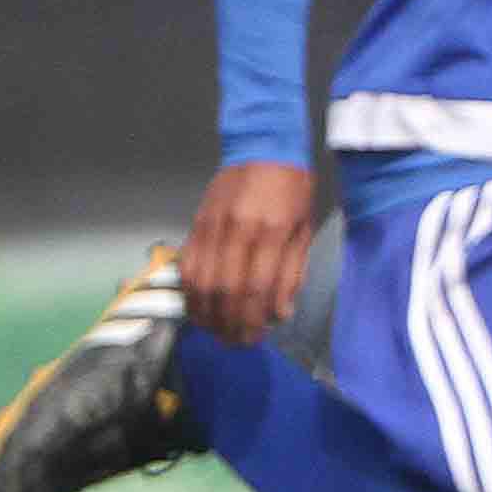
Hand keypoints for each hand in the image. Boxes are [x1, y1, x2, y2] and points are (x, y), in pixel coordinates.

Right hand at [181, 160, 316, 343]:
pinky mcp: (196, 223)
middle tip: (234, 342)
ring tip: (215, 331)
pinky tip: (198, 307)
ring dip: (205, 313)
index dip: (252, 320)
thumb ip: (291, 273)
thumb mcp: (304, 230)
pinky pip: (187, 264)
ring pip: (200, 281)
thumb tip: (279, 313)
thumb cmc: (292, 190)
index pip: (256, 288)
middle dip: (228, 323)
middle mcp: (238, 230)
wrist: (263, 149)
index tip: (253, 339)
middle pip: (225, 290)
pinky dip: (190, 291)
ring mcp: (212, 226)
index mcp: (271, 232)